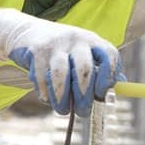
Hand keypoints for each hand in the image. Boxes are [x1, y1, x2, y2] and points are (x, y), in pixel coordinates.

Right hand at [0, 9, 122, 115]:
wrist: (28, 33)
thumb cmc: (63, 52)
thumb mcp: (84, 55)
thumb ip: (100, 71)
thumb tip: (116, 91)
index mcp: (93, 41)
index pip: (109, 56)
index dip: (108, 77)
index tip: (101, 94)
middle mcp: (76, 39)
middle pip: (84, 69)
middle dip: (84, 96)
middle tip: (83, 112)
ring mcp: (55, 44)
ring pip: (60, 75)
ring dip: (62, 99)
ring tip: (63, 110)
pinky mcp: (36, 51)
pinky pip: (42, 78)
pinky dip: (45, 93)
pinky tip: (48, 99)